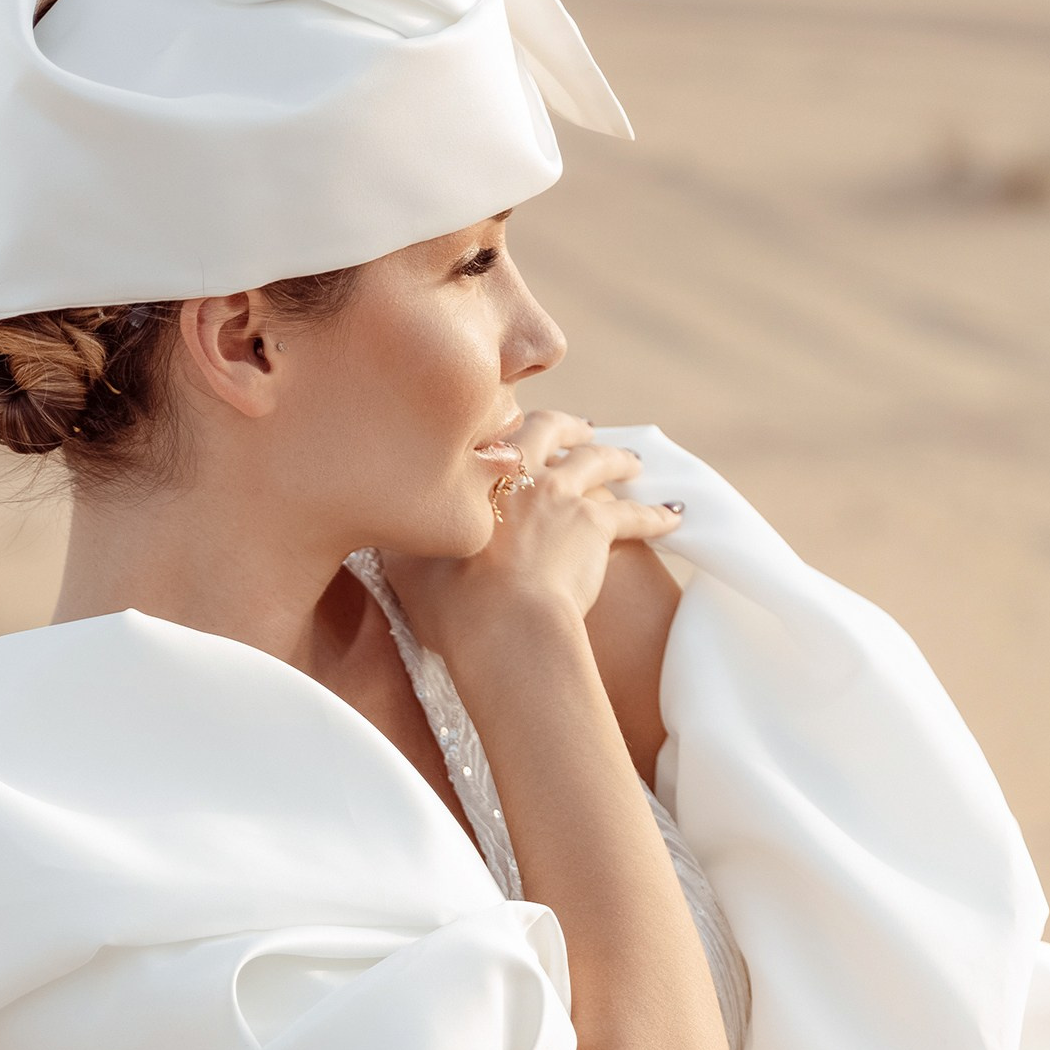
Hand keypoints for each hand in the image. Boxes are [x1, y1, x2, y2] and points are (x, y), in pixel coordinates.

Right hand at [385, 411, 681, 667]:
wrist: (504, 624)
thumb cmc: (449, 601)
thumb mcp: (404, 563)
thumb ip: (398, 537)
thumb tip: (373, 528)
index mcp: (475, 475)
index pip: (491, 435)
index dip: (505, 429)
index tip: (512, 425)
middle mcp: (521, 472)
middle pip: (551, 432)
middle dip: (566, 427)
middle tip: (582, 427)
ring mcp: (564, 496)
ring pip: (598, 464)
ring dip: (615, 457)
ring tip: (631, 459)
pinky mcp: (599, 525)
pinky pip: (635, 512)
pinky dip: (657, 512)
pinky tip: (676, 514)